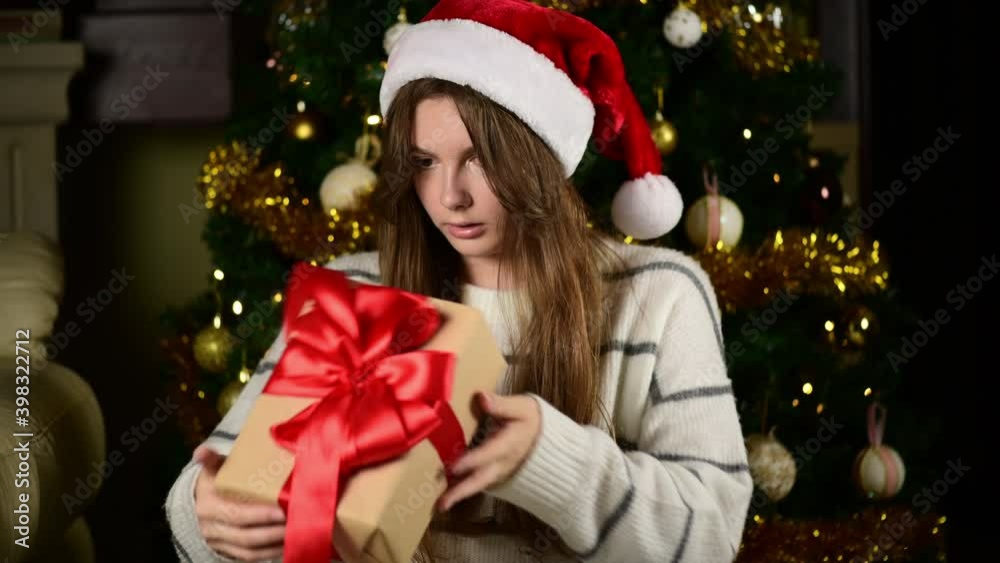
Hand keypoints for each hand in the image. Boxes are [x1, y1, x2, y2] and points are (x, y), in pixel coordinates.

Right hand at [193, 445, 286, 561]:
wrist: (196, 503)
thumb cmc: (213, 481)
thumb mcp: (212, 469)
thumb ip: (211, 459)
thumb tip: (201, 451)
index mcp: (208, 505)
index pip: (235, 514)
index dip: (259, 515)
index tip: (282, 511)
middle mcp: (211, 527)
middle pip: (245, 535)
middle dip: (273, 531)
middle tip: (296, 521)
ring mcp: (219, 542)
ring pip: (248, 550)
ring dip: (273, 543)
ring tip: (295, 533)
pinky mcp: (227, 551)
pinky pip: (249, 557)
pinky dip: (268, 553)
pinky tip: (286, 544)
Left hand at [436, 392, 540, 511]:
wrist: (547, 440)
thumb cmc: (530, 419)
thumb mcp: (522, 408)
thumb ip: (501, 404)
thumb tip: (482, 397)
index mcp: (509, 444)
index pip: (489, 453)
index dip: (472, 460)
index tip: (454, 466)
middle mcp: (503, 463)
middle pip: (481, 479)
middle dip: (462, 492)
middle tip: (442, 504)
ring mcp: (499, 472)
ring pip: (478, 485)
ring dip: (459, 495)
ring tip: (440, 505)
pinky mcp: (495, 475)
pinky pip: (478, 484)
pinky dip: (463, 490)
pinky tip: (447, 494)